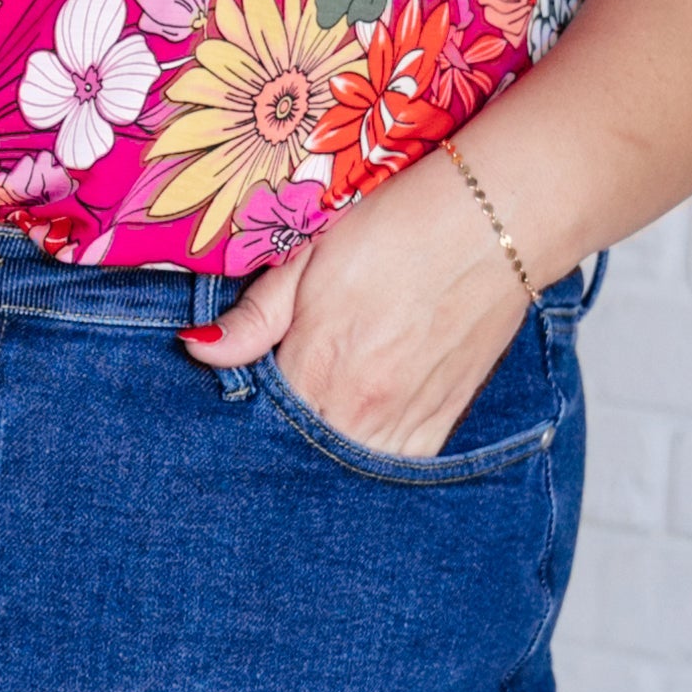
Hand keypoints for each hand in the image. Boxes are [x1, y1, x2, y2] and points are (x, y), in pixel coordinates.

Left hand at [180, 149, 528, 459]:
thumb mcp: (310, 258)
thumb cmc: (400, 230)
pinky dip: (374, 454)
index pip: (259, 421)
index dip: (248, 410)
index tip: (249, 391)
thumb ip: (254, 317)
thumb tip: (197, 349)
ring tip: (327, 408)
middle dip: (284, 439)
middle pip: (300, 454)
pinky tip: (363, 423)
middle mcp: (360, 412)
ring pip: (347, 469)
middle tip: (290, 396)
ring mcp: (407, 425)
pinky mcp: (443, 425)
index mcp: (316, 369)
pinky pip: (396, 466)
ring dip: (329, 447)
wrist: (494, 222)